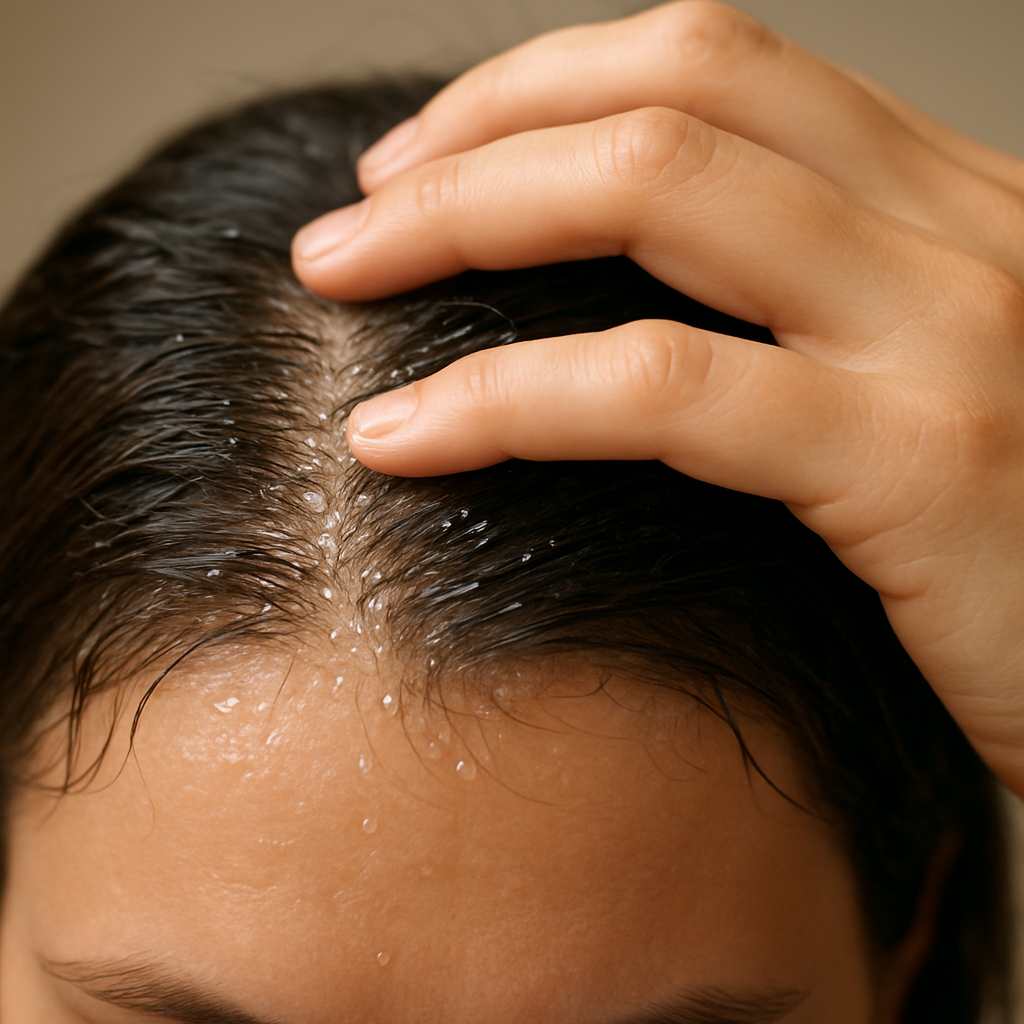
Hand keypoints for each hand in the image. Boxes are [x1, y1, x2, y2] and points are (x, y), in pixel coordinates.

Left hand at [292, 1, 1023, 793]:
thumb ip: (805, 321)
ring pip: (658, 202)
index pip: (717, 69)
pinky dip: (508, 399)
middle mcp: (954, 231)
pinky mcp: (921, 464)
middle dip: (477, 138)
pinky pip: (668, 393)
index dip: (545, 90)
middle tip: (353, 216)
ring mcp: (945, 336)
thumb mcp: (922, 382)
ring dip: (463, 223)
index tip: (429, 163)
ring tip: (336, 279)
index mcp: (945, 202)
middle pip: (669, 100)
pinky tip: (400, 434)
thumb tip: (626, 310)